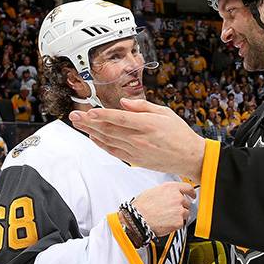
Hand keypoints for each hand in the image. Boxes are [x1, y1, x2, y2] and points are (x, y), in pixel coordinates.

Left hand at [70, 99, 205, 180]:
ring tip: (78, 123)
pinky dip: (101, 144)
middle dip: (89, 122)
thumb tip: (124, 103)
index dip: (102, 115)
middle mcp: (140, 139)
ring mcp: (136, 151)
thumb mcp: (165, 112)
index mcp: (148, 124)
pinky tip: (93, 137)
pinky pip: (114, 151)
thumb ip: (142, 106)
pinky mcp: (135, 160)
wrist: (189, 157)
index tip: (89, 111)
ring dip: (91, 132)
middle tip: (74, 115)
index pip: (120, 118)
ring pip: (108, 140)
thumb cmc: (179, 133)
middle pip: (109, 129)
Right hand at [131, 181, 195, 236]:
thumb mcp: (153, 191)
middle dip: (181, 207)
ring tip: (167, 218)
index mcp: (171, 188)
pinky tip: (166, 223)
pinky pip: (182, 223)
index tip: (192, 196)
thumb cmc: (141, 207)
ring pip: (186, 213)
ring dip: (179, 216)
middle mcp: (177, 198)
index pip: (188, 188)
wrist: (138, 220)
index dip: (191, 193)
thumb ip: (166, 192)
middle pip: (187, 202)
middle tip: (172, 211)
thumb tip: (169, 195)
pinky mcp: (179, 221)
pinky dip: (175, 224)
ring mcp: (179, 210)